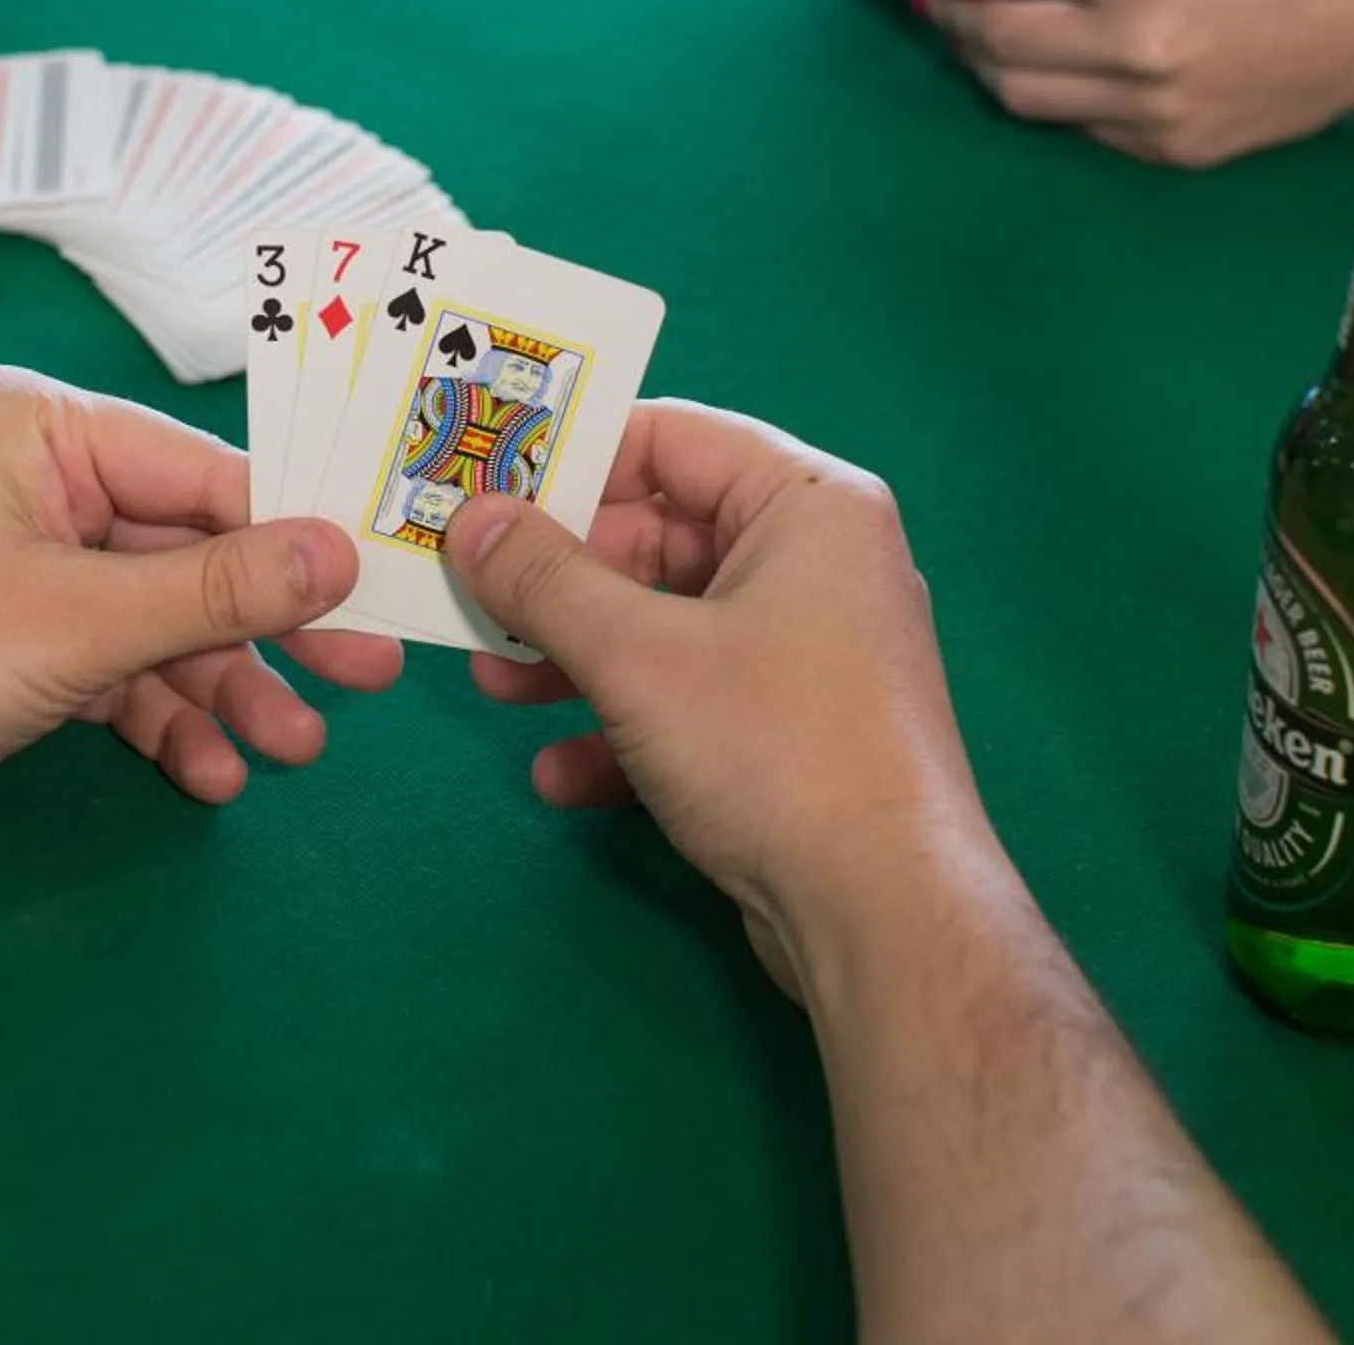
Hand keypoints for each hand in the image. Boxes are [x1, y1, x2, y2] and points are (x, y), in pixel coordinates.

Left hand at [0, 368, 398, 855]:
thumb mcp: (84, 621)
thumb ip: (220, 590)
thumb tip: (341, 556)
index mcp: (45, 430)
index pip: (207, 474)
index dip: (296, 538)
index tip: (380, 592)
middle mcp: (42, 483)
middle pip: (194, 552)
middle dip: (270, 629)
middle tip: (368, 679)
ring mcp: (32, 566)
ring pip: (164, 623)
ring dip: (226, 690)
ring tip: (294, 751)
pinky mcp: (21, 644)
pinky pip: (121, 671)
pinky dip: (164, 719)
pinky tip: (211, 775)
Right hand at [438, 402, 973, 993]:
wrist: (885, 917)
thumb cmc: (772, 749)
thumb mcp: (637, 656)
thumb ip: (544, 579)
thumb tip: (470, 517)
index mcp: (808, 505)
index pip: (672, 437)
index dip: (571, 456)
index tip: (481, 485)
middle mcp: (819, 563)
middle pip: (662, 538)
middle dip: (559, 578)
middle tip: (467, 598)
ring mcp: (810, 654)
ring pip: (668, 627)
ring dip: (576, 658)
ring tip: (492, 690)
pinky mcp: (796, 735)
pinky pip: (694, 703)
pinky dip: (626, 730)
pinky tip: (562, 777)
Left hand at [911, 0, 1353, 167]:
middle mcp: (1137, 45)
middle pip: (993, 38)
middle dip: (952, 12)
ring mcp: (1152, 108)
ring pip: (1019, 94)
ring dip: (985, 61)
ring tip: (982, 32)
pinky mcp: (1168, 150)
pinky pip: (1078, 124)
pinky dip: (1052, 93)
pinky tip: (1052, 66)